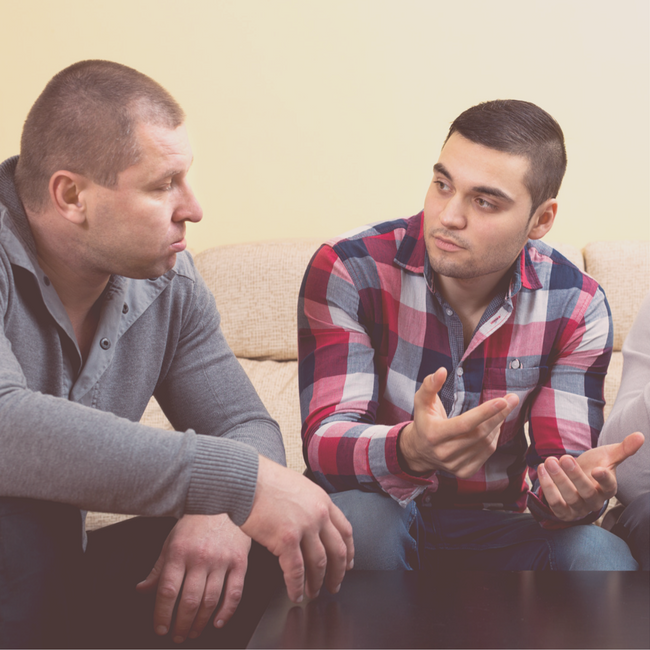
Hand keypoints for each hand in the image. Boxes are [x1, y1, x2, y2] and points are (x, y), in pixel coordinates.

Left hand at [136, 513, 250, 642]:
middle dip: (181, 624)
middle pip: (188, 601)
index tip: (161, 628)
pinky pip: (234, 592)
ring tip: (194, 631)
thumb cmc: (197, 521)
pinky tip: (218, 621)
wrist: (225, 500)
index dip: (162, 614)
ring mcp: (221, 560)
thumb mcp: (171, 540)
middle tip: (178, 635)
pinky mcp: (240, 561)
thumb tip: (142, 589)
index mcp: (179, 552)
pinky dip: (227, 611)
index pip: (167, 591)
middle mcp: (200, 558)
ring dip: (201, 622)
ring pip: (210, 600)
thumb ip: (158, 568)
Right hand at [240, 456, 353, 603]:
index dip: (349, 551)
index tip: (348, 563)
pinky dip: (296, 586)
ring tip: (313, 593)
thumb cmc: (264, 480)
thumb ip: (308, 504)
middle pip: (337, 551)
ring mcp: (304, 527)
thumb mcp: (297, 486)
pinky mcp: (286, 540)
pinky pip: (296, 571)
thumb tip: (309, 524)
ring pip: (319, 564)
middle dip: (338, 573)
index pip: (345, 530)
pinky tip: (295, 593)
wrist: (247, 479)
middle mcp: (318, 514)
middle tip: (334, 585)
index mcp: (322, 500)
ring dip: (317, 583)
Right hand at [399, 367, 519, 476]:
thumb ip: (430, 385)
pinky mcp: (464, 472)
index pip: (464, 424)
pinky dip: (494, 438)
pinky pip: (486, 453)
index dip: (485, 413)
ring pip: (486, 444)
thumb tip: (442, 371)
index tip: (503, 401)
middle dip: (499, 415)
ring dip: (497, 425)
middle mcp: (444, 453)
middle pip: (479, 434)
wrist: (418, 451)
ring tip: (501, 411)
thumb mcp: (421, 401)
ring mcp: (455, 465)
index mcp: (434, 435)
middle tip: (512, 399)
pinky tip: (493, 426)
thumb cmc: (424, 421)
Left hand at [538, 431, 644, 520]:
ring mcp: (579, 508)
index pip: (609, 486)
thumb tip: (640, 435)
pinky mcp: (563, 511)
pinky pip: (554, 503)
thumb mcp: (608, 456)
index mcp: (608, 488)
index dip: (604, 478)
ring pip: (569, 497)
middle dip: (575, 475)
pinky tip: (541, 468)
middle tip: (565, 458)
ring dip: (557, 479)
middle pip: (587, 492)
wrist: (575, 480)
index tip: (597, 469)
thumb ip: (623, 448)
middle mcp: (594, 501)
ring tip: (549, 461)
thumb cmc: (594, 467)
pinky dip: (547, 486)